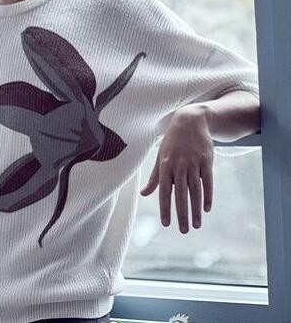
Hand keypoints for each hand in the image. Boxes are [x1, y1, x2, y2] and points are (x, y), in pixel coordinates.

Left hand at [140, 105, 213, 233]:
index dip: (165, 208)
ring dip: (195, 210)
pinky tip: (206, 209)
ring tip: (196, 225)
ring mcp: (194, 164)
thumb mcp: (160, 157)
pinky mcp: (207, 162)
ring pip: (195, 191)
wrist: (191, 122)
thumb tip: (143, 193)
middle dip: (182, 214)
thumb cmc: (172, 142)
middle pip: (181, 195)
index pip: (164, 191)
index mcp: (165, 166)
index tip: (166, 224)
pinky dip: (208, 196)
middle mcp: (179, 166)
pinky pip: (208, 182)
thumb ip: (154, 177)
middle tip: (183, 231)